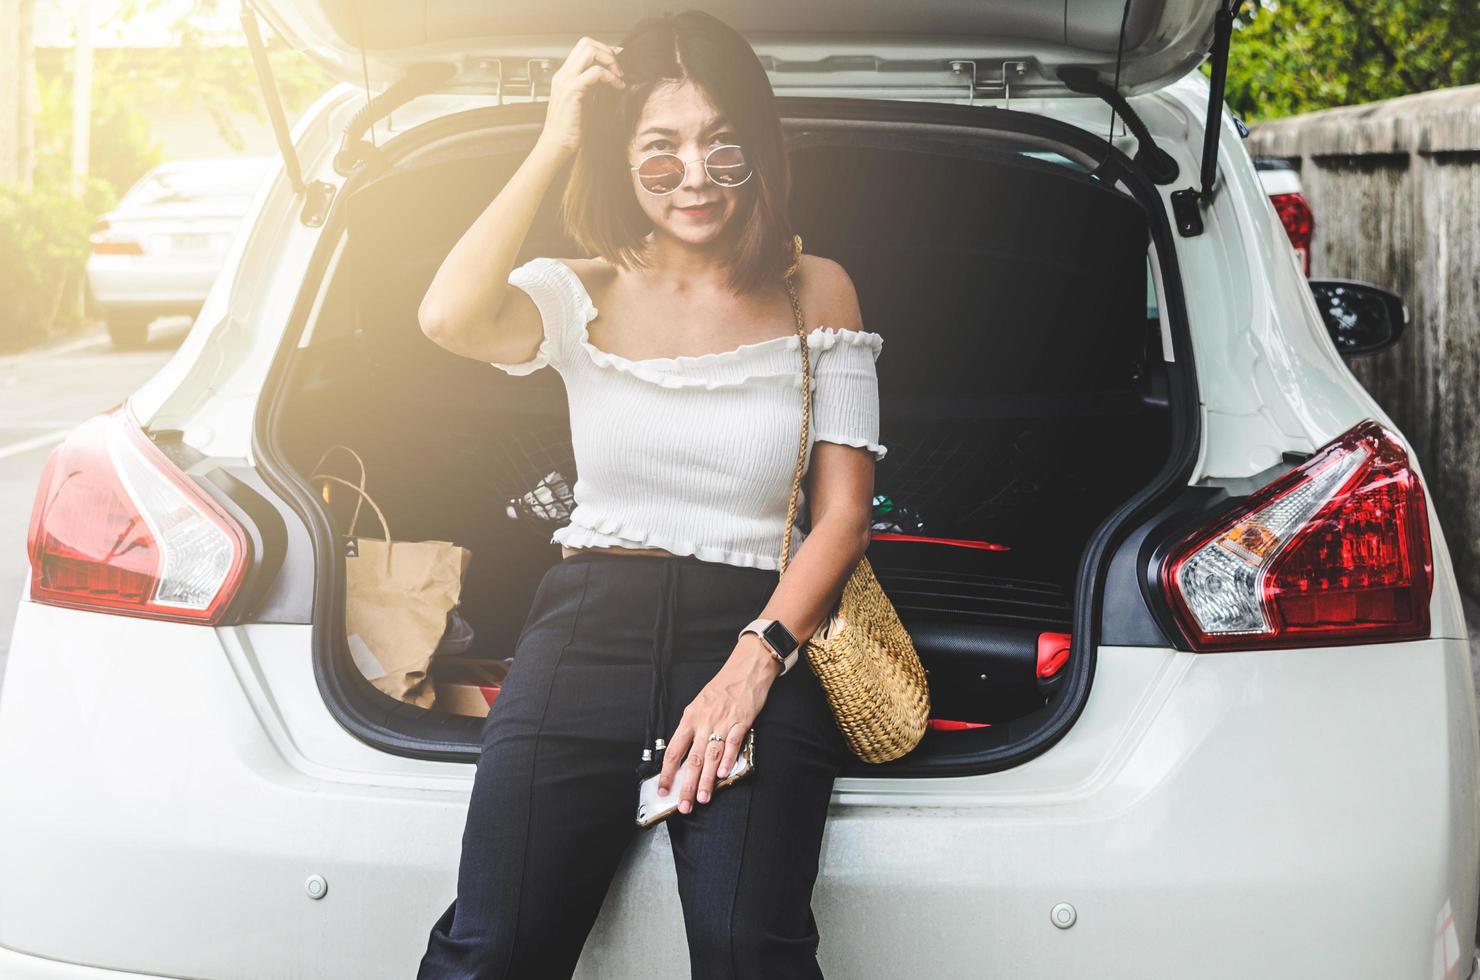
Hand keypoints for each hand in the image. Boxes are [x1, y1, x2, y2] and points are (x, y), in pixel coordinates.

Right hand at [534, 36, 624, 160]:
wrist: (556, 145)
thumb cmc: (569, 130)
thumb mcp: (582, 103)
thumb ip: (591, 88)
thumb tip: (608, 79)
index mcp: (564, 76)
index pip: (583, 48)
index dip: (603, 50)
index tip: (618, 61)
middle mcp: (563, 74)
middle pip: (586, 43)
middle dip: (607, 52)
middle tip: (619, 70)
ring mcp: (566, 81)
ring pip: (589, 51)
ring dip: (609, 61)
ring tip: (618, 78)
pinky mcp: (572, 91)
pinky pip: (595, 72)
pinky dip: (610, 76)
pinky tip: (617, 87)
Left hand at [658, 635, 780, 813]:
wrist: (745, 670)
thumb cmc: (722, 688)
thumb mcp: (699, 704)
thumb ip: (692, 728)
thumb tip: (684, 755)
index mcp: (689, 718)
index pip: (674, 751)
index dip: (667, 773)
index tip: (663, 790)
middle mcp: (704, 722)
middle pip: (693, 759)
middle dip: (687, 785)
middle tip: (684, 805)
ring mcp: (723, 723)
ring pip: (712, 756)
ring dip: (707, 780)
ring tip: (703, 798)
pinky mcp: (741, 722)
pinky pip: (733, 744)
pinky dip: (728, 760)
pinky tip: (724, 775)